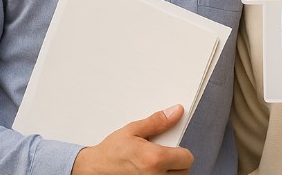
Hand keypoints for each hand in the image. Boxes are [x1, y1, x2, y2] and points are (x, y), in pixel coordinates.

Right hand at [71, 105, 193, 174]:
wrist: (94, 170)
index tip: (173, 150)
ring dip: (170, 174)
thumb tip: (176, 112)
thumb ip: (157, 122)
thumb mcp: (133, 130)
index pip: (187, 158)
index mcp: (154, 159)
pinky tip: (151, 173)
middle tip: (161, 158)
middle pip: (184, 172)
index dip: (181, 152)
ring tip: (154, 167)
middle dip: (176, 164)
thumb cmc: (111, 152)